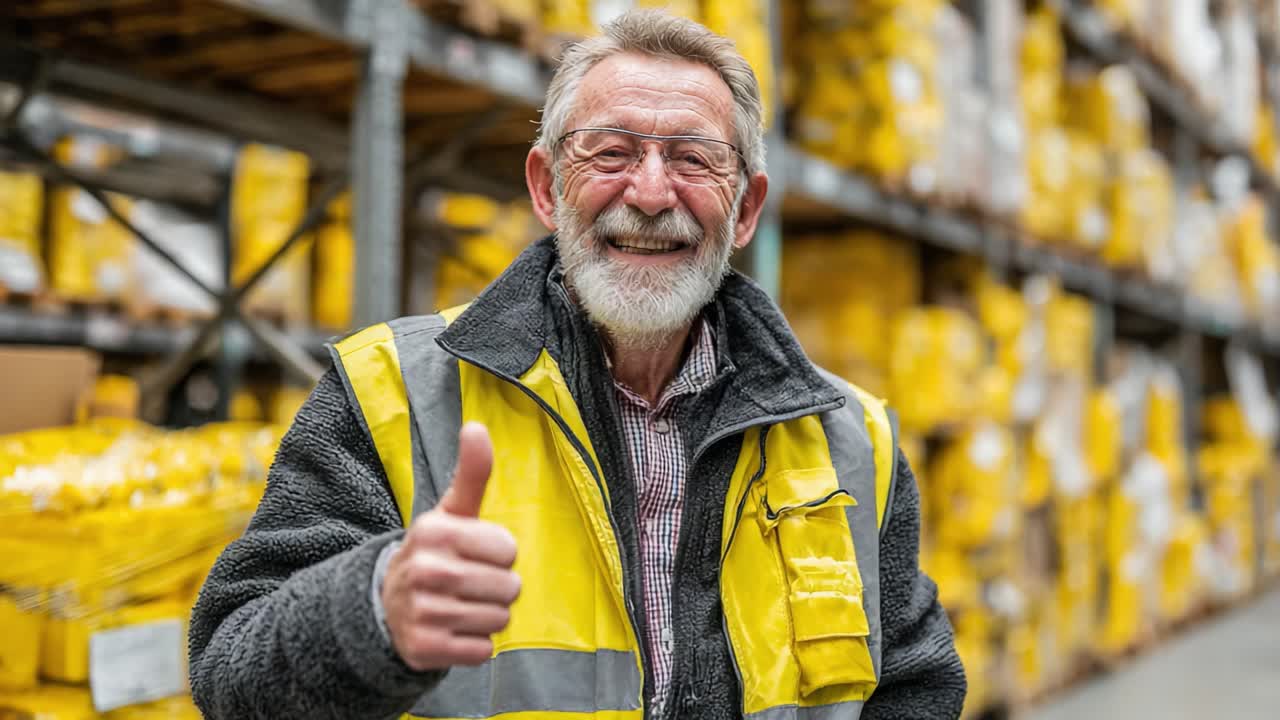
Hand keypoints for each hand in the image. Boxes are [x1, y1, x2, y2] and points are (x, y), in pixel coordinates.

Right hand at [382, 422, 519, 669]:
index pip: (508, 549)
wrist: (387, 605)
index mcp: (434, 531)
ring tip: (461, 605)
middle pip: (509, 587)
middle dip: (498, 587)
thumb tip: (476, 426)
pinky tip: (452, 630)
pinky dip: (475, 644)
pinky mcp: (424, 649)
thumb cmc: (436, 552)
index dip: (500, 554)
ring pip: (499, 619)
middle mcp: (424, 570)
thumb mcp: (451, 512)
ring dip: (488, 616)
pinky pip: (482, 650)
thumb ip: (471, 472)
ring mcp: (422, 612)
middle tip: (470, 583)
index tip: (475, 553)